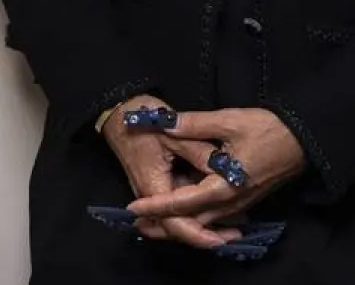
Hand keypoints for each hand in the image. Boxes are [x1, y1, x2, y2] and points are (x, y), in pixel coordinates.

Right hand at [99, 95, 240, 246]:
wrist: (120, 114)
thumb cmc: (145, 120)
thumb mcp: (175, 133)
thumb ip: (199, 153)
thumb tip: (225, 171)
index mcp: (154, 186)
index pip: (175, 222)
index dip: (198, 234)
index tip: (220, 240)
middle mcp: (152, 196)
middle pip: (177, 225)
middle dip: (204, 234)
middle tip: (234, 236)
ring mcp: (155, 191)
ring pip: (178, 217)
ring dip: (201, 223)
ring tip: (231, 227)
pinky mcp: (159, 184)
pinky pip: (177, 204)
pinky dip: (195, 209)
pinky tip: (217, 207)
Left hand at [127, 108, 305, 225]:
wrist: (305, 139)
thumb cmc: (269, 129)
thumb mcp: (230, 121)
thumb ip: (195, 124)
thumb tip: (165, 122)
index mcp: (222, 187)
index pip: (181, 202)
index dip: (156, 205)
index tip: (132, 207)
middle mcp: (230, 203)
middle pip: (190, 221)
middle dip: (164, 222)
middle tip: (138, 221)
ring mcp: (240, 204)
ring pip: (204, 221)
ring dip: (180, 220)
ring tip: (157, 216)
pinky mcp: (246, 199)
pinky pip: (217, 215)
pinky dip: (198, 215)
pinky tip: (189, 206)